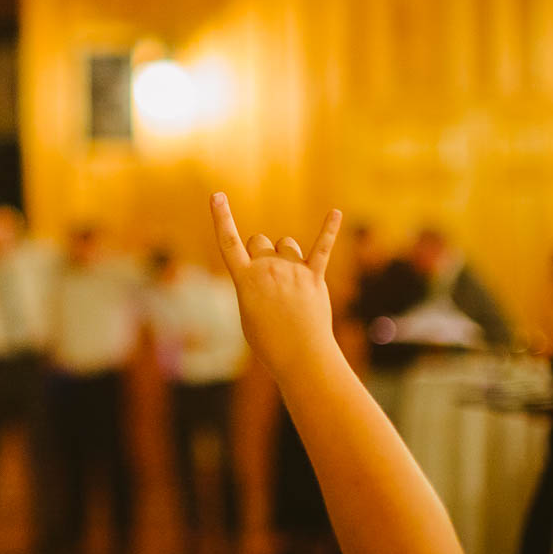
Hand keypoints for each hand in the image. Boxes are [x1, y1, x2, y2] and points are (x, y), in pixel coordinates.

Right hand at [209, 192, 342, 377]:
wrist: (301, 357)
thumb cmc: (269, 341)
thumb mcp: (248, 312)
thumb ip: (254, 284)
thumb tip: (268, 269)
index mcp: (245, 279)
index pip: (228, 242)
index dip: (221, 217)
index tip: (217, 196)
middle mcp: (268, 268)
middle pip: (261, 240)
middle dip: (261, 251)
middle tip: (268, 279)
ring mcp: (293, 271)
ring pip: (287, 244)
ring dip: (286, 255)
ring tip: (291, 282)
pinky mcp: (315, 277)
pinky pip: (322, 247)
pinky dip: (329, 229)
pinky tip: (335, 213)